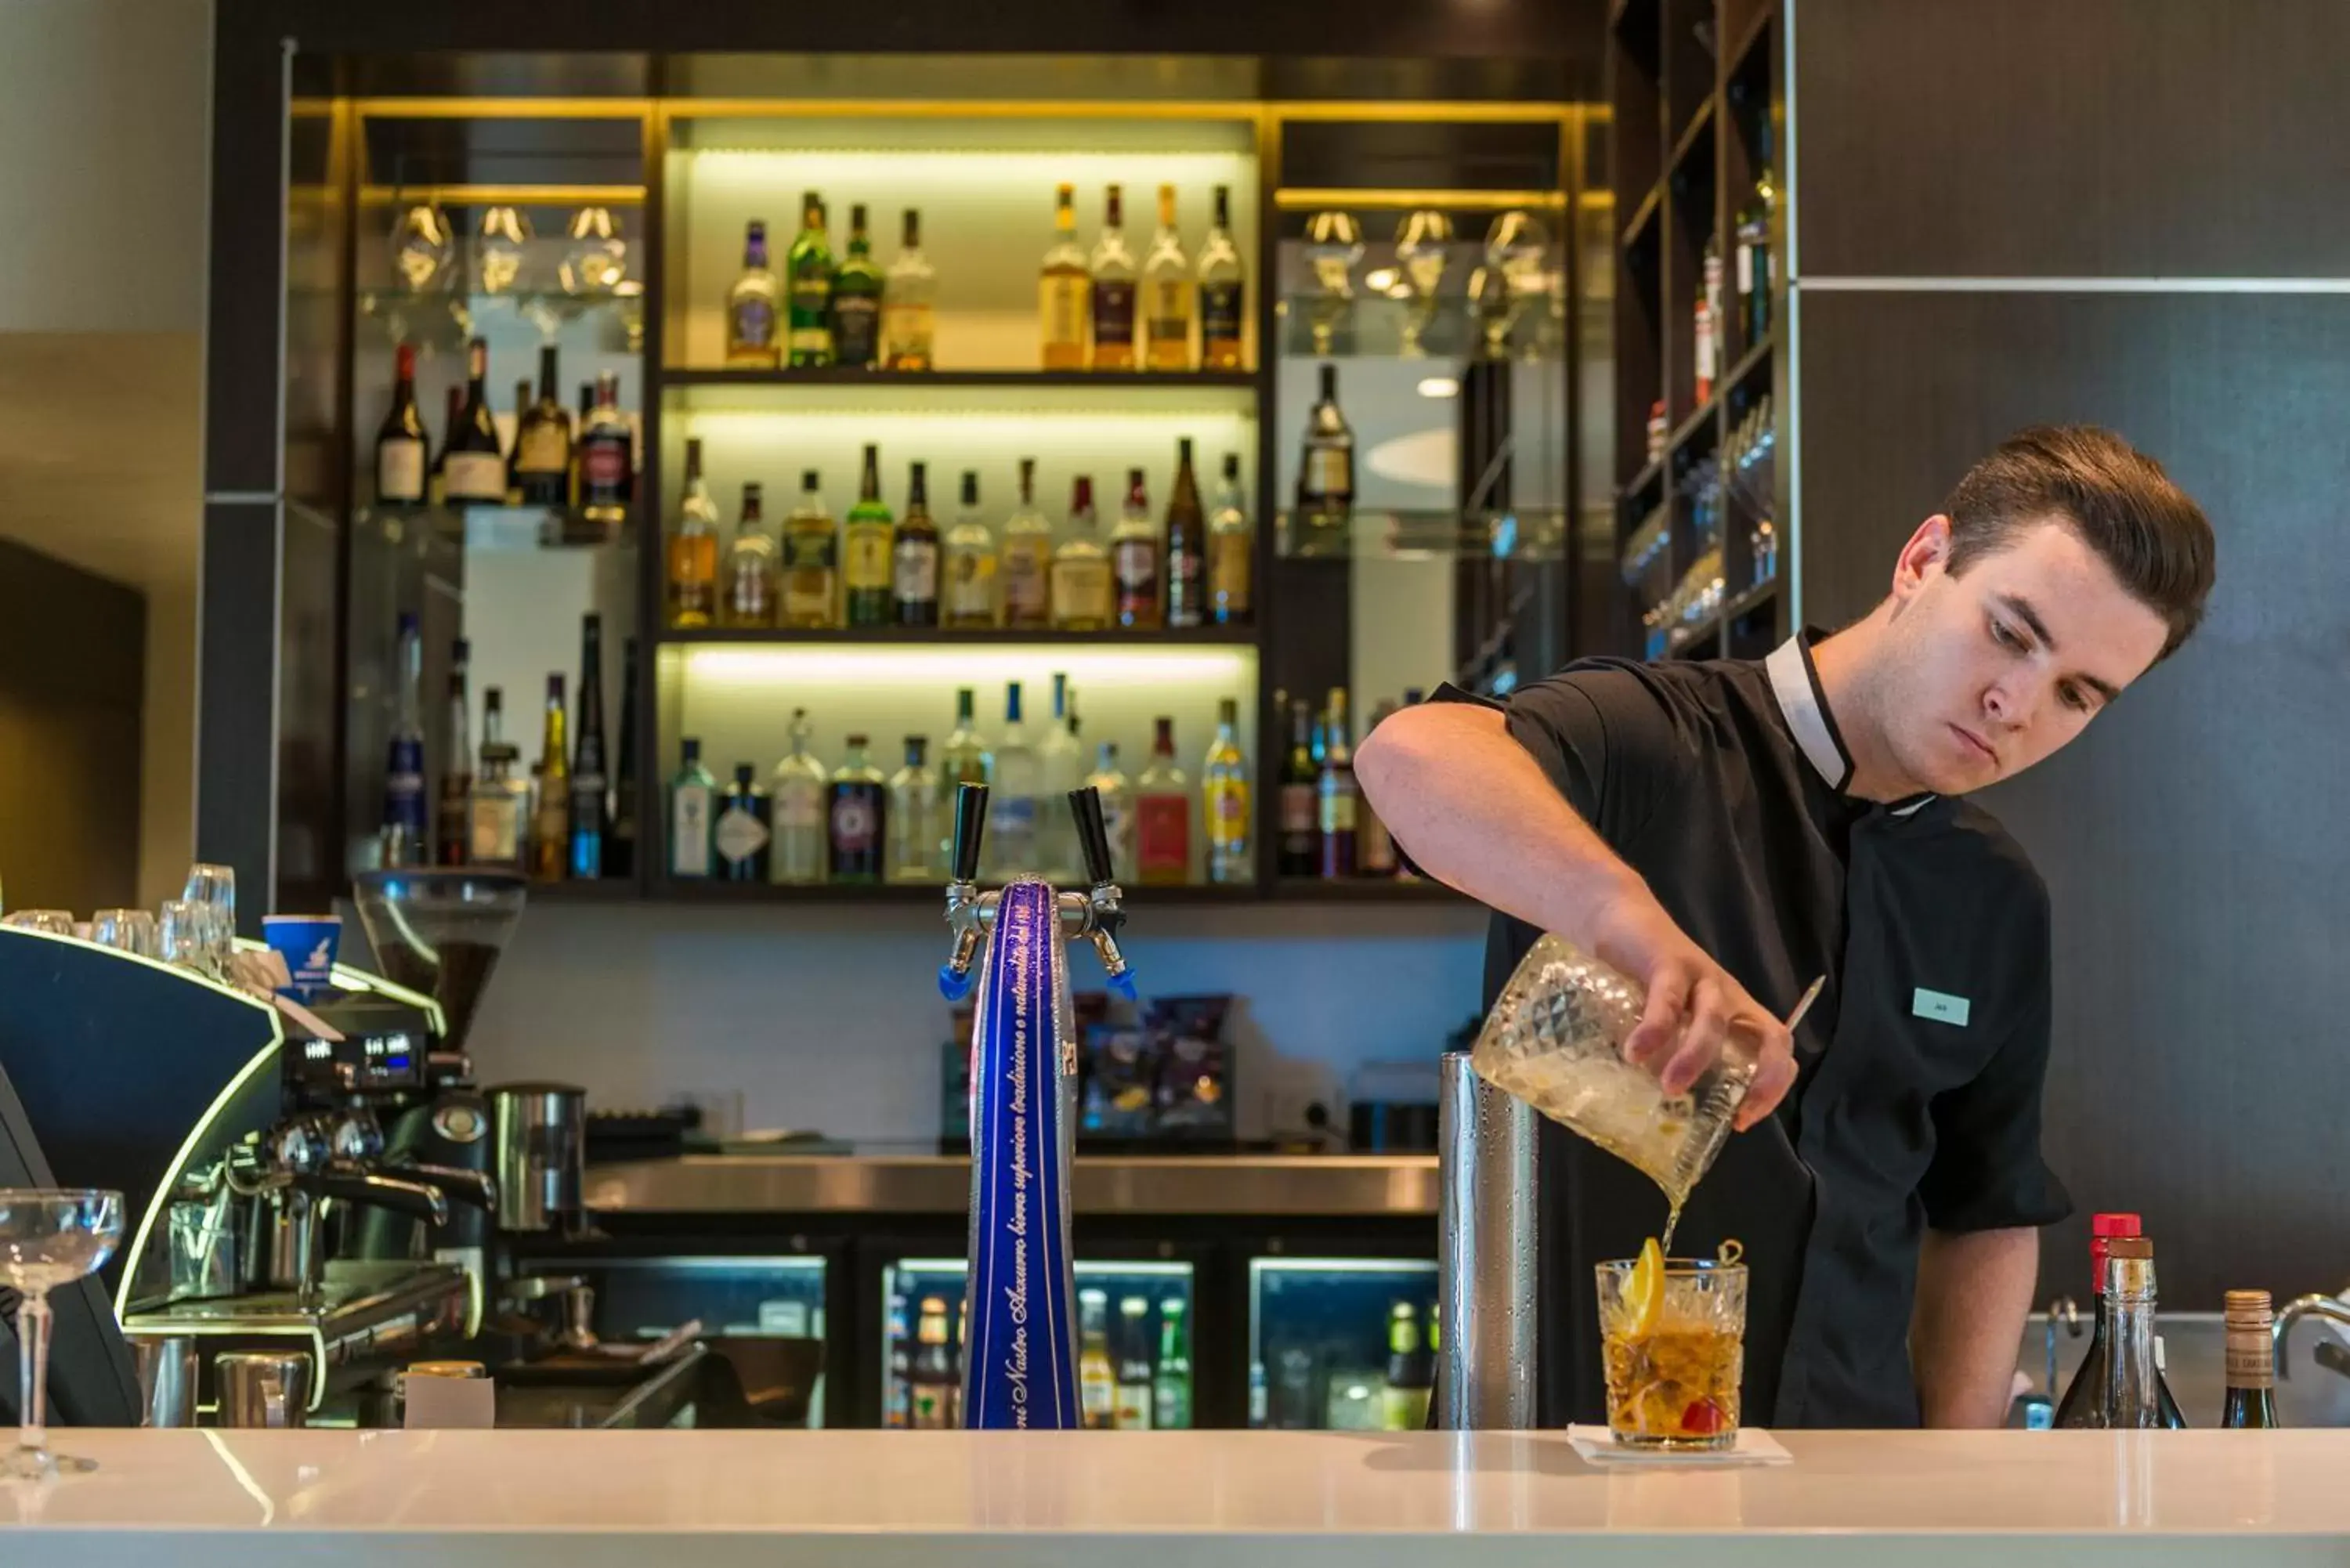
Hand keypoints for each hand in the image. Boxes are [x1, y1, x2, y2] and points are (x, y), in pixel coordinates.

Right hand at [1580, 888, 1797, 1130]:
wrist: (1618, 915)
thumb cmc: (1642, 978)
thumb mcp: (1666, 1019)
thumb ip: (1667, 1054)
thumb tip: (1657, 1105)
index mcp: (1735, 1013)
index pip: (1776, 1050)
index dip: (1771, 1087)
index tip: (1743, 1122)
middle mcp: (1728, 996)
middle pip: (1767, 1036)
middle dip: (1760, 1079)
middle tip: (1733, 1115)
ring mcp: (1702, 976)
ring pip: (1715, 1019)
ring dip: (1696, 1057)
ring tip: (1670, 1087)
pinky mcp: (1669, 961)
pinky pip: (1668, 998)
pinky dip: (1655, 1028)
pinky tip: (1636, 1052)